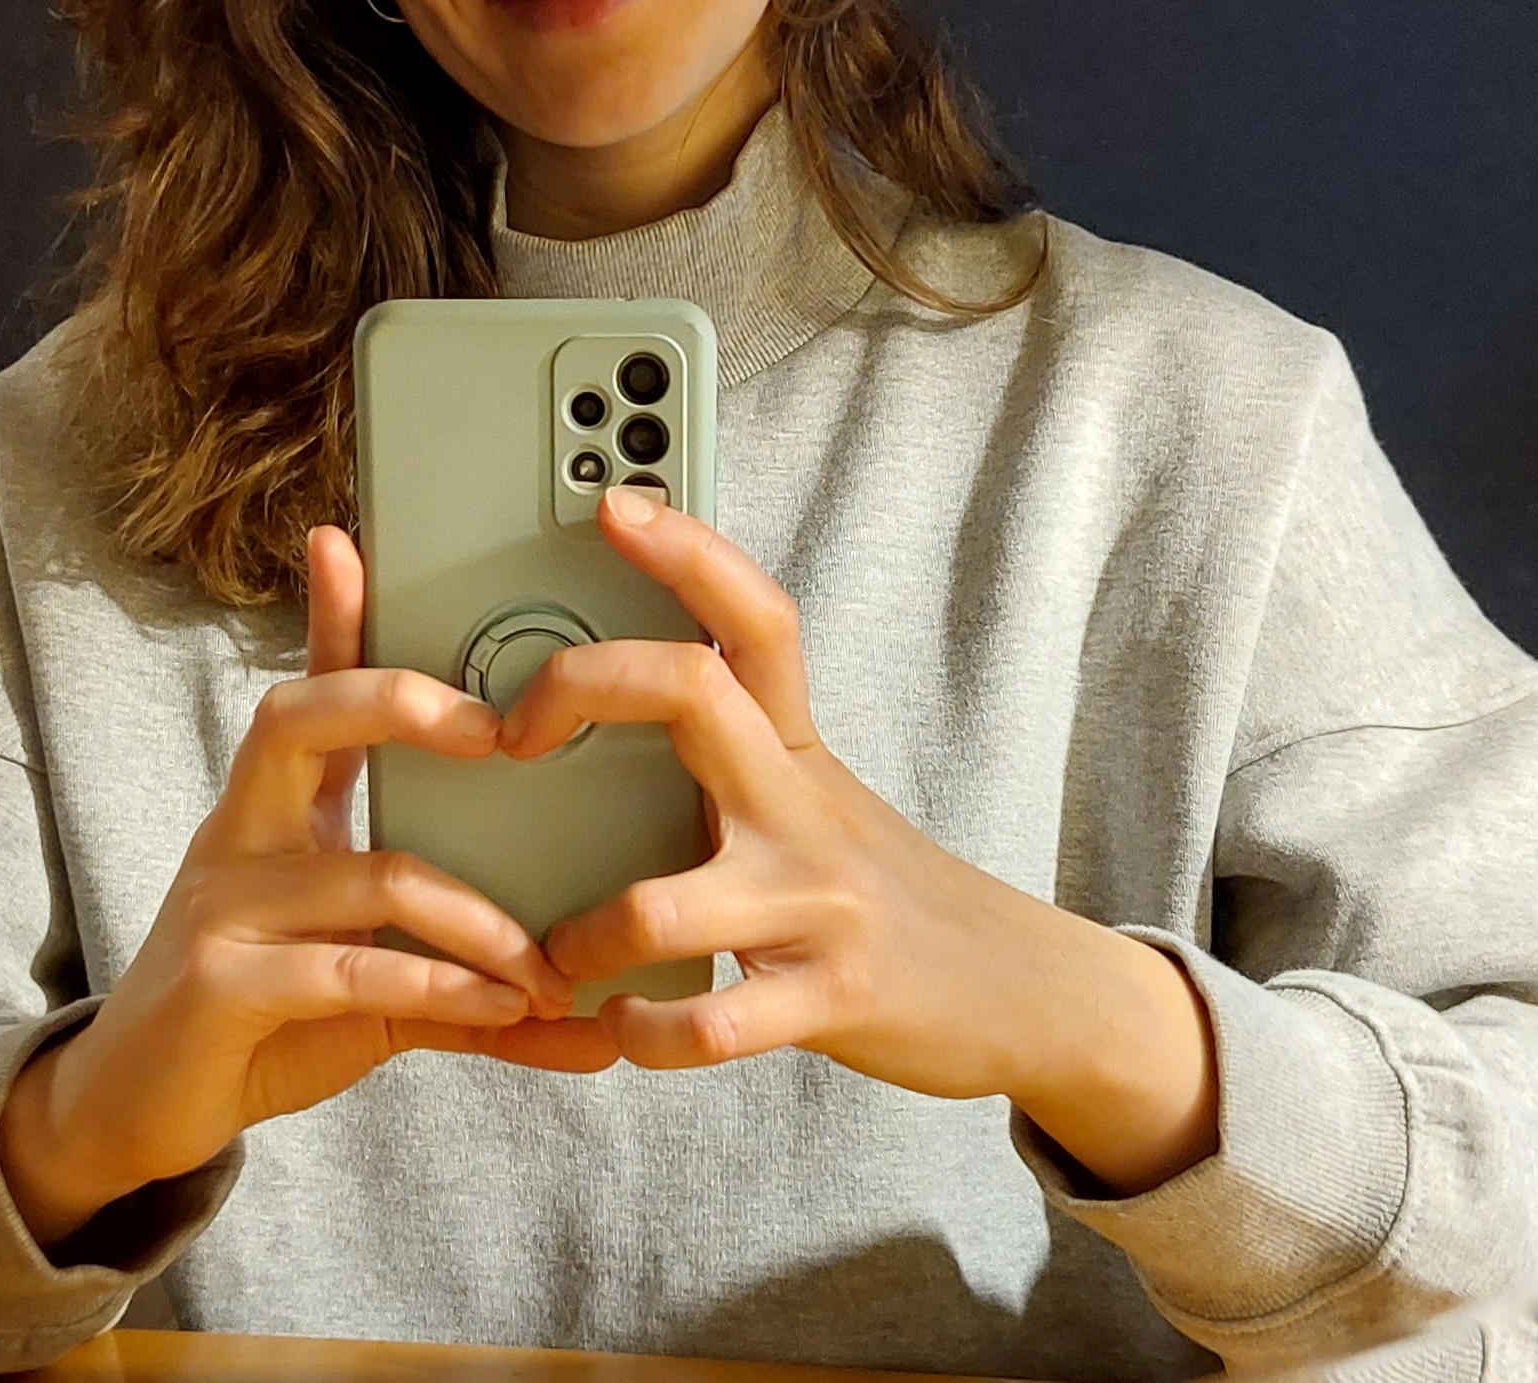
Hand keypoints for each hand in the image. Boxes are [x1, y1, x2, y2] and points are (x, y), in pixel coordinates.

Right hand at [0, 524, 615, 1246]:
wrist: (136, 1106)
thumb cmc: (265, 1015)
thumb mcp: (363, 971)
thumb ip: (464, 973)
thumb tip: (589, 1013)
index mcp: (276, 809)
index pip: (308, 688)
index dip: (330, 612)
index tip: (349, 544)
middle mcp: (242, 834)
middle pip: (299, 717)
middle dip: (398, 702)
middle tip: (500, 731)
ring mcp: (225, 905)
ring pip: (372, 873)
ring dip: (482, 924)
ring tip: (552, 969)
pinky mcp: (221, 986)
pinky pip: (348, 968)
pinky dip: (441, 989)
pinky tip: (504, 1011)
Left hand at [497, 484, 1219, 1198]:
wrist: (1025, 991)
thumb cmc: (882, 886)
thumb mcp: (815, 793)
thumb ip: (733, 748)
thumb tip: (620, 689)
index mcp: (794, 745)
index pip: (753, 616)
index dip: (687, 550)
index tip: (615, 505)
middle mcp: (801, 803)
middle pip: (693, 688)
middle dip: (583, 685)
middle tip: (512, 731)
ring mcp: (814, 902)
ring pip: (663, 902)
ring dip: (584, 936)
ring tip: (554, 958)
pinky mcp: (827, 1000)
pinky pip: (710, 1023)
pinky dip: (648, 1033)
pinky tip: (623, 1026)